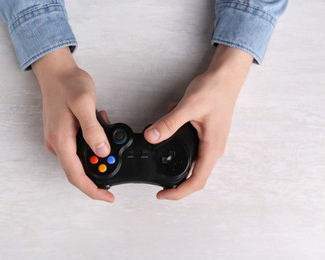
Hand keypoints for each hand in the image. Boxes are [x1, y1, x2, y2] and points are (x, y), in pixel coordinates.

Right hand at [32, 47, 114, 202]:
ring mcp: (57, 139)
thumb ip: (92, 129)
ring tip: (110, 139)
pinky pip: (77, 148)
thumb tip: (101, 151)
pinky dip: (91, 145)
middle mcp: (56, 143)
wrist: (55, 71)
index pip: (76, 175)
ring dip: (95, 156)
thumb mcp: (84, 103)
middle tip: (115, 164)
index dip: (92, 190)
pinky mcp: (61, 133)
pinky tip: (100, 130)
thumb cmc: (68, 84)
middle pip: (77, 171)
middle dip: (98, 173)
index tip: (107, 196)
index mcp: (61, 139)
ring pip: (78, 159)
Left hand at [144, 45, 252, 199]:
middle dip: (177, 184)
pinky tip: (167, 135)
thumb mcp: (189, 106)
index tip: (163, 195)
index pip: (197, 180)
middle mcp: (213, 149)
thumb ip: (170, 123)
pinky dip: (176, 147)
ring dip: (176, 164)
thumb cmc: (214, 90)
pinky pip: (191, 149)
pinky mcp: (206, 136)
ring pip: (193, 164)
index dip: (179, 192)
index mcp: (212, 147)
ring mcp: (210, 143)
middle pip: (196, 177)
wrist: (225, 77)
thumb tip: (152, 137)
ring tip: (159, 159)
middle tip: (159, 187)